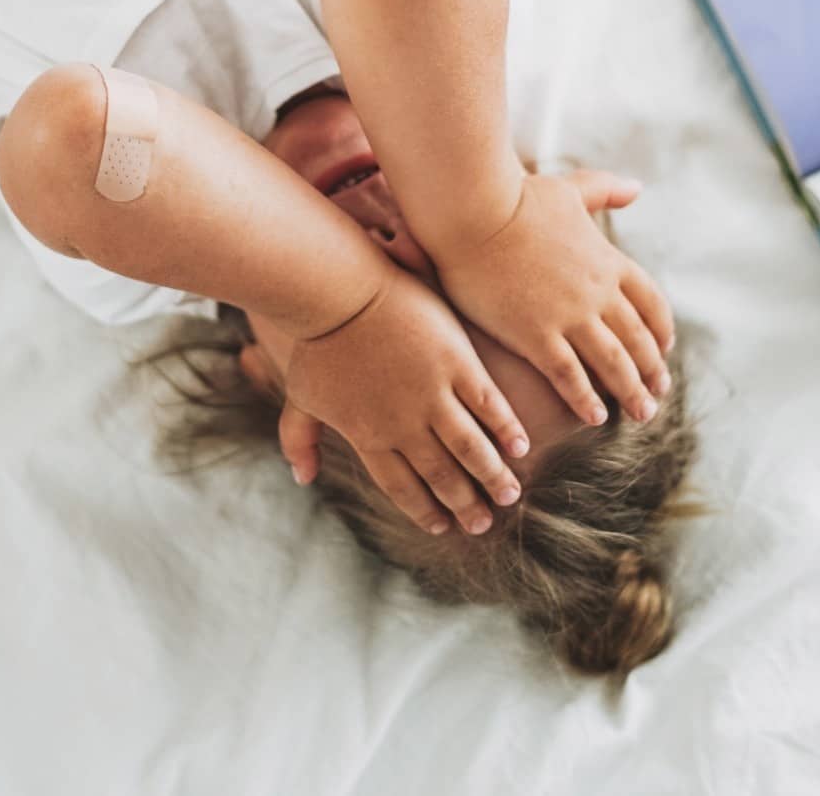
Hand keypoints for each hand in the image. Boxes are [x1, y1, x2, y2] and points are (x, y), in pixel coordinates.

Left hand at [272, 267, 528, 535]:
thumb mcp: (300, 395)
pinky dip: (506, 428)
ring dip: (492, 476)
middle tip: (483, 525)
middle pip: (441, 475)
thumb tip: (301, 478)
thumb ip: (299, 440)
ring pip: (470, 448)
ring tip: (510, 496)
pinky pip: (489, 405)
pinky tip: (521, 446)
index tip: (442, 527)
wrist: (341, 291)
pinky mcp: (457, 363)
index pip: (401, 486)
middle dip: (465, 504)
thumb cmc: (317, 340)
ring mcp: (434, 394)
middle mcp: (405, 425)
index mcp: (369, 436)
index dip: (423, 510)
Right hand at [432, 170, 673, 426]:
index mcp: (607, 260)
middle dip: (652, 369)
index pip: (650, 302)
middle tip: (658, 392)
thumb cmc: (515, 197)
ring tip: (641, 412)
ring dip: (632, 391)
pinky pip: (570, 376)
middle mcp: (598, 291)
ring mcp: (570, 315)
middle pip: (638, 338)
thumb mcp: (569, 190)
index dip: (660, 329)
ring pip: (614, 363)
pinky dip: (586, 398)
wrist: (474, 211)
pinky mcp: (537, 334)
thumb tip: (636, 188)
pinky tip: (594, 417)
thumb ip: (604, 191)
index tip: (663, 349)